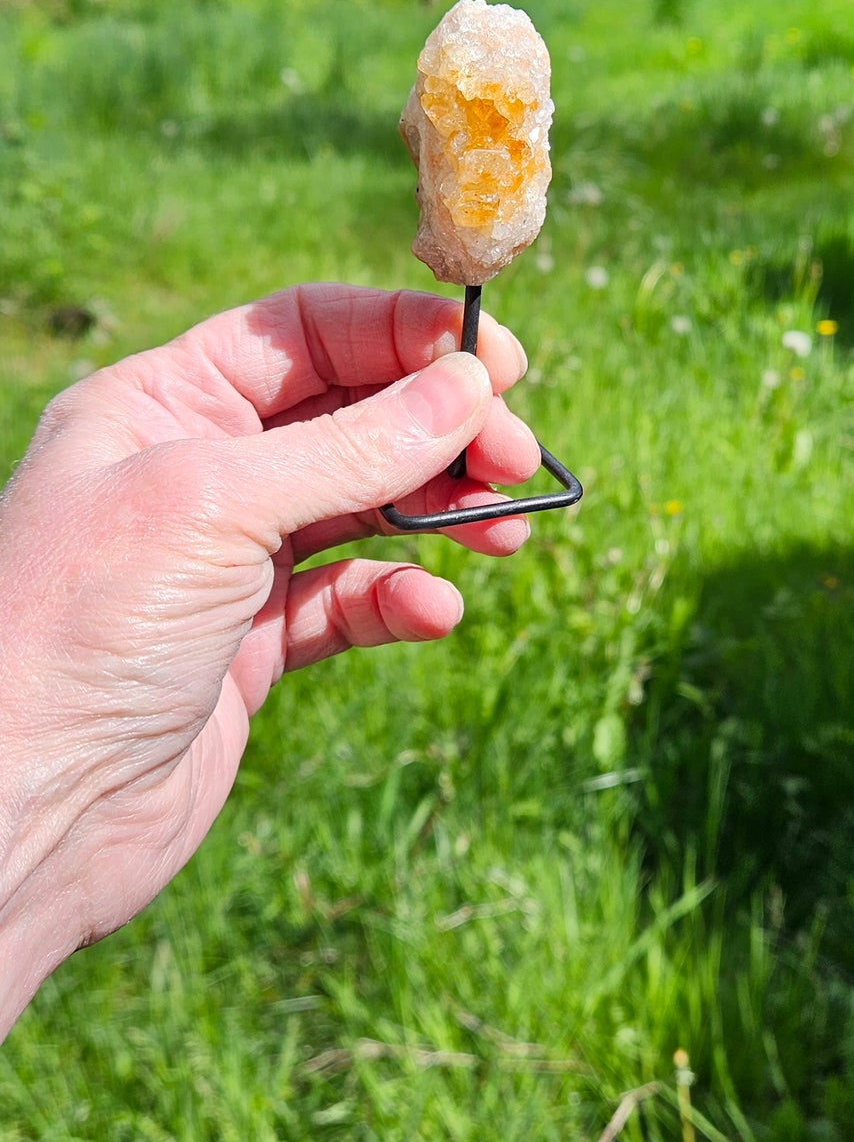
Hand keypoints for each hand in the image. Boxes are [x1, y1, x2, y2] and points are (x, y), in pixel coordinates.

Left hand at [0, 284, 537, 1036]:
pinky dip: (400, 601)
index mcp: (159, 404)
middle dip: (437, 429)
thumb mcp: (216, 505)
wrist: (22, 808)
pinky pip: (349, 603)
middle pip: (346, 416)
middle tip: (516, 457)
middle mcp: (192, 471)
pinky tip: (435, 613)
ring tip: (505, 532)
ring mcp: (222, 563)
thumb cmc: (81, 628)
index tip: (498, 361)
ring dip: (438, 512)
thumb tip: (469, 387)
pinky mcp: (248, 649)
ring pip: (361, 509)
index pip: (300, 333)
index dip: (400, 336)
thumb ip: (351, 446)